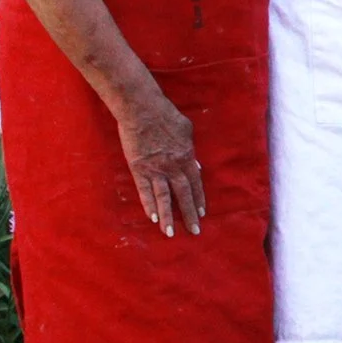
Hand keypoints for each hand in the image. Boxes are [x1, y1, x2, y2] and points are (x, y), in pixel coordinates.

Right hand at [113, 89, 203, 236]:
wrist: (141, 108)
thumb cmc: (164, 114)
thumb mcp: (186, 129)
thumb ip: (190, 148)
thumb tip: (196, 164)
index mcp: (186, 156)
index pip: (196, 183)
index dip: (199, 198)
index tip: (203, 213)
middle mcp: (173, 166)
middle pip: (183, 194)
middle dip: (190, 214)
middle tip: (194, 231)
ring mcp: (155, 169)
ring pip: (164, 198)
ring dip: (168, 217)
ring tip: (171, 233)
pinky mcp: (138, 168)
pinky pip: (144, 191)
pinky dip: (149, 205)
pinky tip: (152, 218)